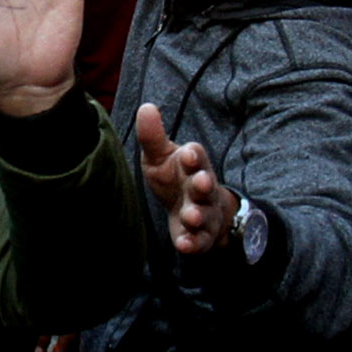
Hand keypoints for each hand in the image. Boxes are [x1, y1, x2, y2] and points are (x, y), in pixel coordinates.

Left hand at [131, 104, 236, 253]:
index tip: (188, 153)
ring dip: (199, 215)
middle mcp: (202, 188)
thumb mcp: (161, 156)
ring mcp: (205, 213)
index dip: (194, 156)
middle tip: (202, 182)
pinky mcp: (201, 237)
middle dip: (204, 184)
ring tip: (191, 216)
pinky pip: (200, 242)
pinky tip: (183, 245)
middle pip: (206, 186)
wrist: (193, 211)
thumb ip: (153, 137)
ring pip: (205, 214)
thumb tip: (146, 107)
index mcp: (193, 165)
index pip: (197, 157)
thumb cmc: (174, 178)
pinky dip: (193, 244)